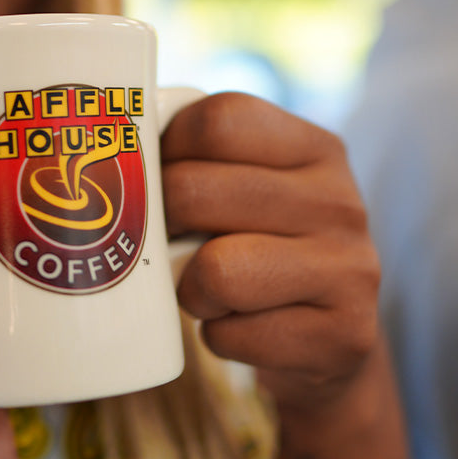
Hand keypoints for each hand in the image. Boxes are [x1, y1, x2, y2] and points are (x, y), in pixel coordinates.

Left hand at [162, 92, 381, 416]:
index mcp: (315, 146)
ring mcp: (350, 270)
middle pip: (194, 191)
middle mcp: (341, 201)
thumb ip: (199, 151)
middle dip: (160, 223)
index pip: (216, 121)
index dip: (167, 149)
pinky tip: (238, 324)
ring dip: (188, 288)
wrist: (330, 337)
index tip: (159, 178)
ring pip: (215, 270)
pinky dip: (217, 336)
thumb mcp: (248, 183)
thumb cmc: (258, 244)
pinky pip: (231, 335)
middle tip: (170, 241)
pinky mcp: (344, 336)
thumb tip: (106, 142)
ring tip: (205, 286)